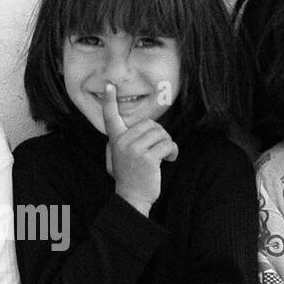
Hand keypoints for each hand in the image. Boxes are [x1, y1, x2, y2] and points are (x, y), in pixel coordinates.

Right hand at [102, 82, 177, 214]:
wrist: (132, 198)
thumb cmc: (128, 177)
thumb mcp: (116, 158)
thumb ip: (120, 142)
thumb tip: (130, 129)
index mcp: (115, 140)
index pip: (110, 117)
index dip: (110, 101)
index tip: (110, 85)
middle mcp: (123, 142)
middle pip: (150, 124)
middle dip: (160, 134)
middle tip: (160, 148)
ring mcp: (135, 150)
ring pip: (161, 133)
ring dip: (167, 143)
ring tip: (165, 155)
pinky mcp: (148, 158)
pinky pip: (167, 144)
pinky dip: (173, 151)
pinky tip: (169, 160)